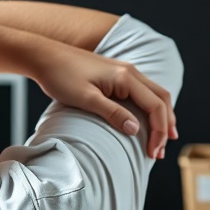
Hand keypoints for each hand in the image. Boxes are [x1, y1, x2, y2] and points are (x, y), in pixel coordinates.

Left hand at [34, 44, 177, 158]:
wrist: (44, 56)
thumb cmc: (61, 76)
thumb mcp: (85, 98)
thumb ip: (112, 113)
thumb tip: (135, 129)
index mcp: (125, 77)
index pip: (155, 105)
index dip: (159, 131)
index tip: (153, 153)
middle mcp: (130, 71)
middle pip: (161, 98)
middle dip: (165, 126)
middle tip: (160, 152)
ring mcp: (124, 71)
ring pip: (154, 94)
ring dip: (161, 116)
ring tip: (162, 139)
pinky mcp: (116, 74)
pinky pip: (143, 92)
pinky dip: (151, 108)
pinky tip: (147, 120)